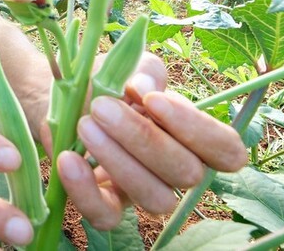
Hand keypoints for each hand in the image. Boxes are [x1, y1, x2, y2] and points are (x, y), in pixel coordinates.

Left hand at [45, 53, 247, 229]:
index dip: (198, 130)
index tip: (153, 100)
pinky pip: (108, 217)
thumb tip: (143, 85)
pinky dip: (86, 190)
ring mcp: (141, 191)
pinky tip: (68, 158)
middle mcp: (174, 169)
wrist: (57, 96)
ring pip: (156, 199)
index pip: (226, 149)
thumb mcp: (127, 66)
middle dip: (144, 138)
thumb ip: (142, 70)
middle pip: (187, 173)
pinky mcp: (107, 206)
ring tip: (84, 125)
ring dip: (119, 162)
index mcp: (190, 135)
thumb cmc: (104, 82)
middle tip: (101, 106)